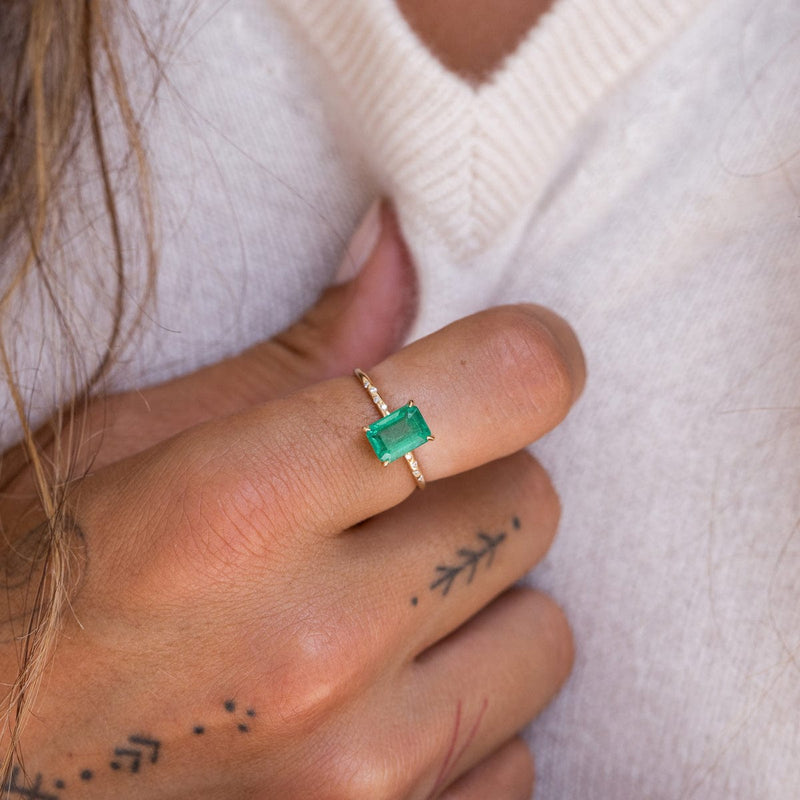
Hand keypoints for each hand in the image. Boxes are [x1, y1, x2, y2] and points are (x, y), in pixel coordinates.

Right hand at [2, 205, 584, 798]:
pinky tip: (376, 705)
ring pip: (542, 635)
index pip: (497, 387)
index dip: (532, 355)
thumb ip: (298, 351)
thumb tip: (402, 254)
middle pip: (529, 504)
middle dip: (477, 487)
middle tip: (393, 504)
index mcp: (240, 507)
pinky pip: (516, 753)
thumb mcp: (134, 442)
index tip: (521, 357)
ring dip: (478, 607)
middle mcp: (313, 648)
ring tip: (381, 611)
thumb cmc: (37, 583)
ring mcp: (356, 778)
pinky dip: (466, 718)